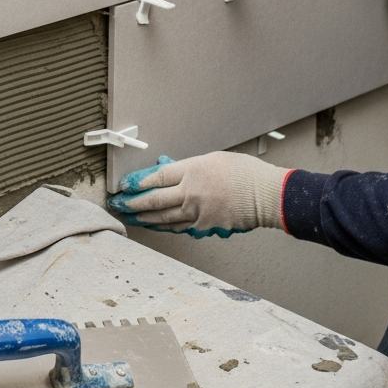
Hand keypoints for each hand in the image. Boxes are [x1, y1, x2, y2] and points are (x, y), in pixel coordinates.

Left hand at [106, 153, 288, 236]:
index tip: (125, 186)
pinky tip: (158, 226)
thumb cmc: (245, 173)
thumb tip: (167, 169)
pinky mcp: (207, 227)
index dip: (138, 183)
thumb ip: (188, 167)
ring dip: (145, 218)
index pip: (157, 178)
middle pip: (155, 200)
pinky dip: (167, 226)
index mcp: (193, 171)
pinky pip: (182, 227)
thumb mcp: (213, 160)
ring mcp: (198, 212)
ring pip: (164, 218)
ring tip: (132, 217)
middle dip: (133, 203)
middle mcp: (192, 193)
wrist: (268, 195)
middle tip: (119, 204)